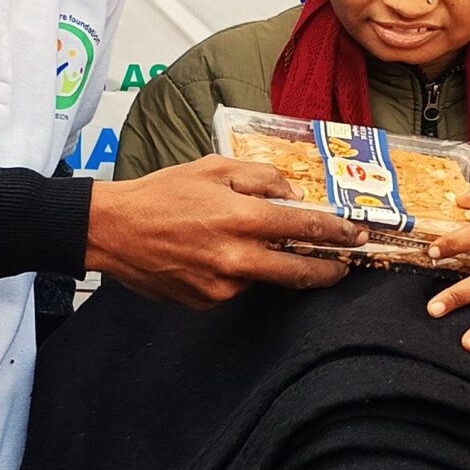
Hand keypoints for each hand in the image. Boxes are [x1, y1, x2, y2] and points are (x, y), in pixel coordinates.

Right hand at [86, 156, 362, 307]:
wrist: (113, 230)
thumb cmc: (162, 193)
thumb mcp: (212, 167)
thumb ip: (259, 177)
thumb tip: (291, 195)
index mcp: (241, 218)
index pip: (306, 229)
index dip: (337, 234)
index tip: (356, 236)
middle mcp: (236, 258)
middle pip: (299, 273)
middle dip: (327, 271)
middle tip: (343, 266)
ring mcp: (221, 286)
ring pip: (263, 280)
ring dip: (267, 266)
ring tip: (242, 243)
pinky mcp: (206, 302)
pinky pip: (234, 289)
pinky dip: (235, 274)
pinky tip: (211, 256)